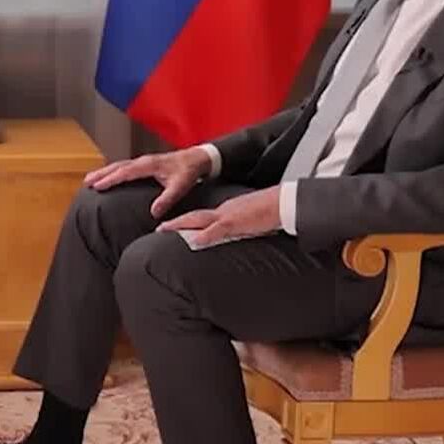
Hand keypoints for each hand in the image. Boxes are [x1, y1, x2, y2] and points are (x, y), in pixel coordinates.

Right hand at [83, 147, 211, 217]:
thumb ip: (167, 199)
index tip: (98, 186)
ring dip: (104, 172)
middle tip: (86, 183)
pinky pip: (124, 167)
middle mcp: (143, 161)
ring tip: (89, 180)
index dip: (111, 179)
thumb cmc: (188, 172)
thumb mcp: (180, 186)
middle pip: (117, 166)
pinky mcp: (144, 164)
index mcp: (149, 165)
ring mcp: (142, 161)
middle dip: (101, 174)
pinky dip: (112, 171)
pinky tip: (106, 177)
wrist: (197, 159)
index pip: (126, 172)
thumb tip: (153, 212)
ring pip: (119, 165)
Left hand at [157, 187, 281, 246]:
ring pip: (198, 221)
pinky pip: (216, 230)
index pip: (203, 217)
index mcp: (227, 212)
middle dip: (175, 223)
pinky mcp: (236, 223)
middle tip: (159, 228)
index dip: (187, 222)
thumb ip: (241, 228)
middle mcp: (223, 211)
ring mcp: (228, 216)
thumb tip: (237, 236)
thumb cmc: (272, 211)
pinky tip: (193, 241)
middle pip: (194, 217)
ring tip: (163, 231)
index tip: (174, 227)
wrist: (284, 201)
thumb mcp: (252, 220)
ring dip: (180, 226)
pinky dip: (204, 236)